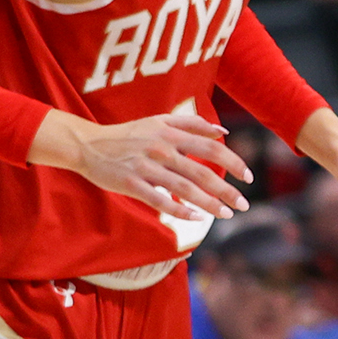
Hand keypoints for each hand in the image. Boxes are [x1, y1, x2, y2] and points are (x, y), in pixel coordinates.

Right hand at [31, 105, 251, 221]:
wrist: (88, 144)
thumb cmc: (129, 133)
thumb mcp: (160, 120)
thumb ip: (192, 123)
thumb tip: (224, 132)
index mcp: (171, 133)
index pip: (212, 148)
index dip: (234, 162)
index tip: (249, 176)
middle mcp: (162, 150)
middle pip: (203, 172)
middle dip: (227, 190)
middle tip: (244, 205)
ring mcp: (147, 168)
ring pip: (185, 189)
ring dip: (209, 204)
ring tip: (227, 214)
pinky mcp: (132, 184)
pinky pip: (160, 201)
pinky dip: (180, 210)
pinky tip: (196, 218)